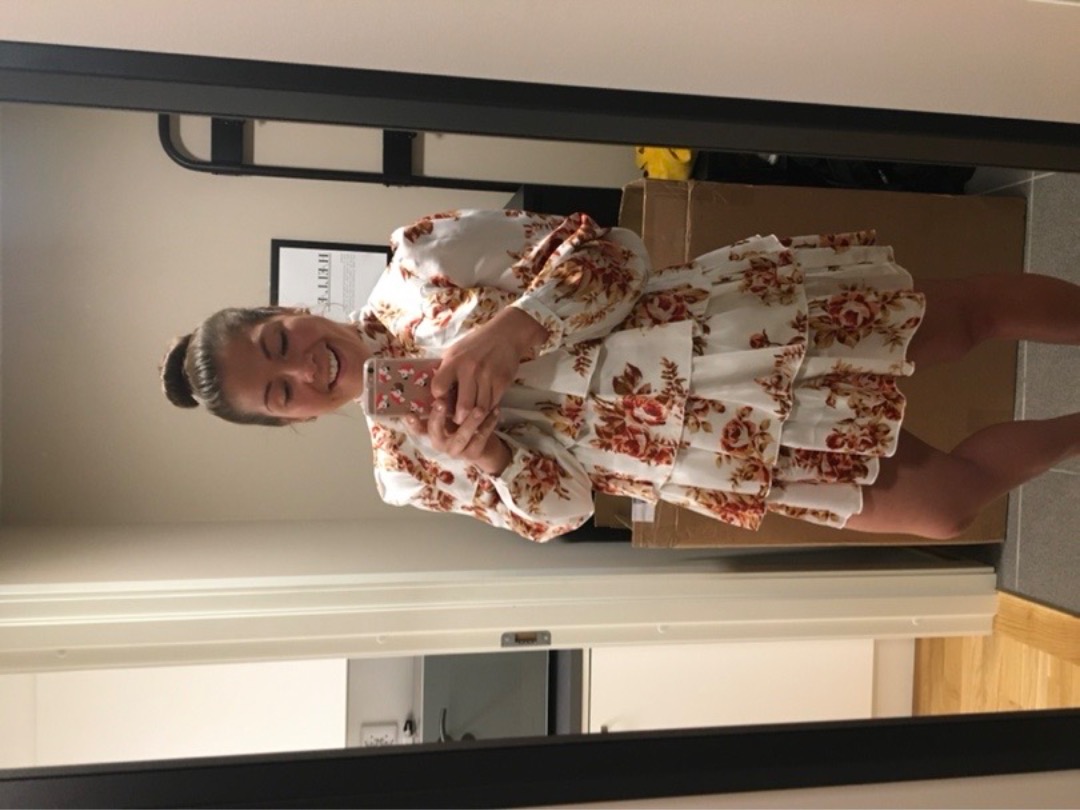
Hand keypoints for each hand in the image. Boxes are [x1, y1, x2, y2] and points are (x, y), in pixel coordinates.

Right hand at [405, 401, 510, 475]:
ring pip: (461, 436)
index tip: (409, 414)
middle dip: (437, 417)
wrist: (485, 444)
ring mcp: (455, 451)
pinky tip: (495, 411)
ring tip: (479, 409)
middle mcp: (440, 442)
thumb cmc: (465, 421)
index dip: (412, 423)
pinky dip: (488, 425)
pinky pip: (480, 439)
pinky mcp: (472, 454)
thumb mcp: (453, 410)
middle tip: (440, 403)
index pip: (418, 427)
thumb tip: (442, 373)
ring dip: (470, 421)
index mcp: (433, 431)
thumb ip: (446, 399)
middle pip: (435, 432)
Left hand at [432, 308, 548, 424]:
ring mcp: (488, 377)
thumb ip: (446, 370)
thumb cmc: (476, 344)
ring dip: (475, 417)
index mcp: (453, 361)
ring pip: (480, 410)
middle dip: (459, 418)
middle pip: (462, 407)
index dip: (438, 399)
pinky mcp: (502, 382)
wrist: (506, 334)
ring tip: (471, 417)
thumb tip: (435, 392)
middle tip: (458, 419)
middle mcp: (470, 370)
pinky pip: (493, 404)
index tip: (441, 402)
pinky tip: (484, 407)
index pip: (438, 388)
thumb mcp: (455, 351)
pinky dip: (488, 410)